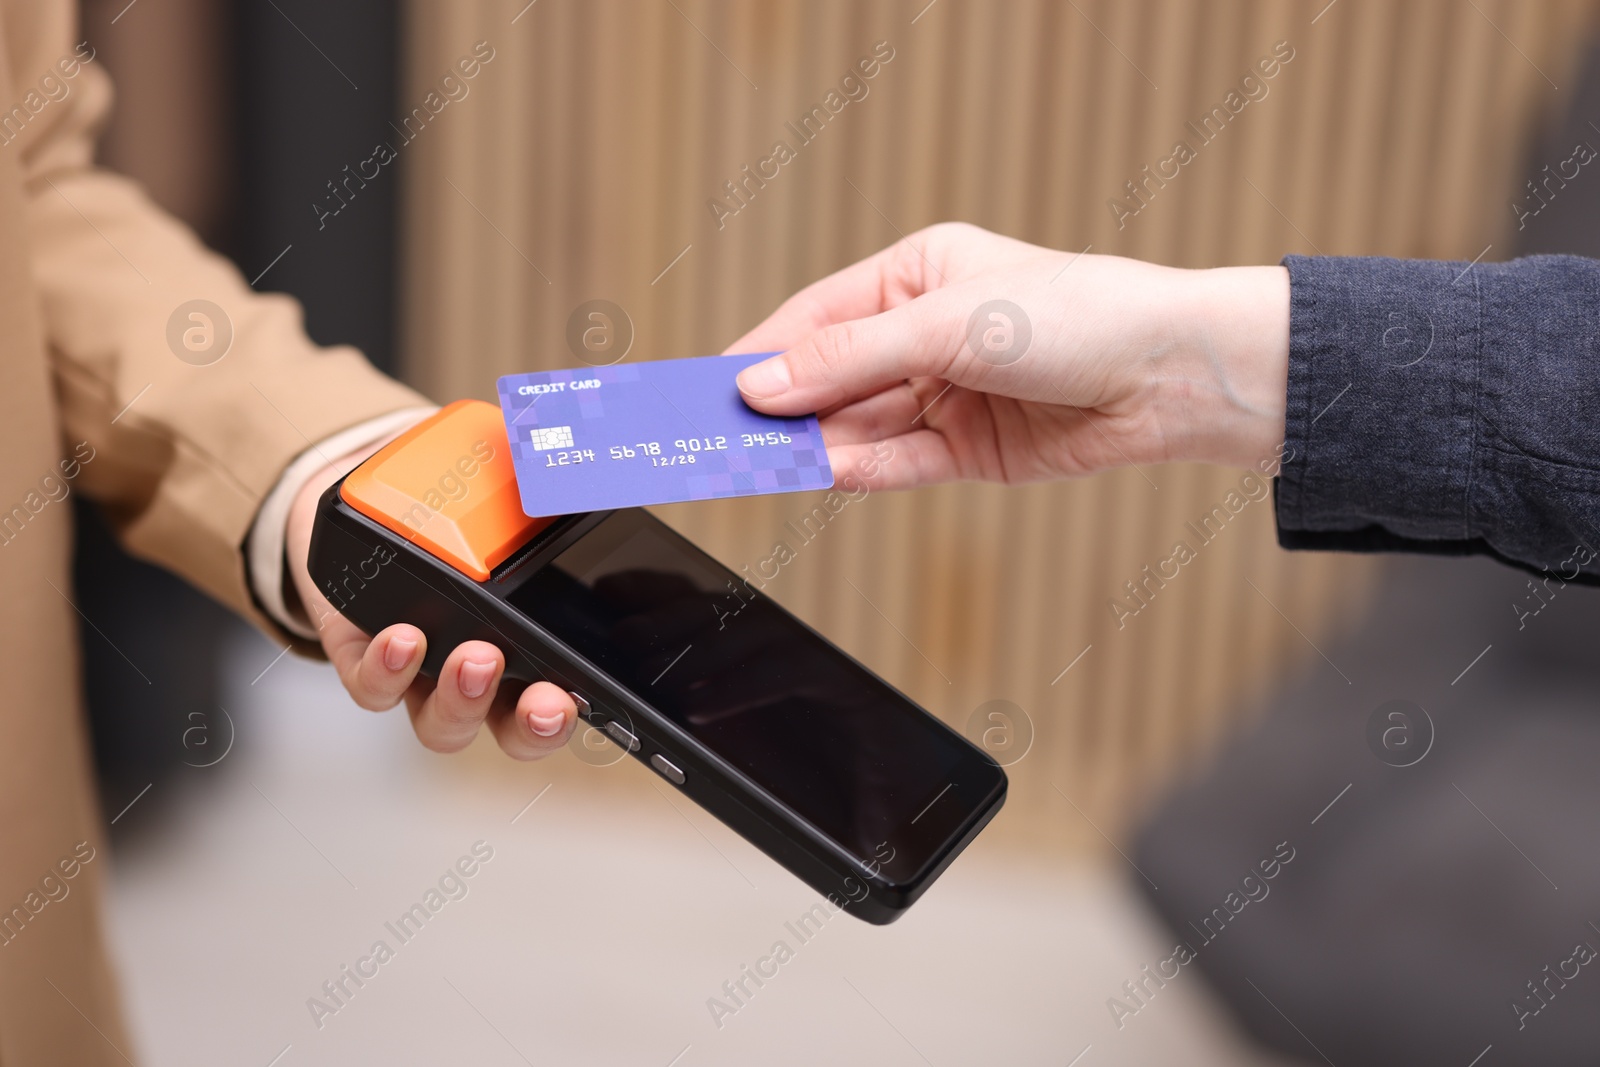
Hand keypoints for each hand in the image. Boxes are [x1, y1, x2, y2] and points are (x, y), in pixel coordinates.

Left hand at [284, 445, 577, 757]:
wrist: (374, 490)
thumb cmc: (458, 500)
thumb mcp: (516, 486)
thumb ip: (556, 485)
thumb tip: (589, 473)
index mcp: (530, 644)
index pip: (566, 697)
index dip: (580, 709)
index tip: (589, 692)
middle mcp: (480, 674)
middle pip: (514, 729)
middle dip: (534, 724)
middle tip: (546, 699)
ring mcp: (422, 673)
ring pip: (444, 724)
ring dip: (464, 701)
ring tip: (476, 659)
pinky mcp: (361, 656)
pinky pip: (372, 688)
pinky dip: (388, 671)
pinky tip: (403, 638)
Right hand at [728, 222, 1289, 488]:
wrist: (1172, 375)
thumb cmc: (1077, 313)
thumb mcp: (948, 323)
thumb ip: (850, 359)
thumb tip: (764, 385)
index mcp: (915, 276)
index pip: (816, 318)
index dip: (761, 353)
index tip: (707, 387)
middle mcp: (925, 335)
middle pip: (831, 378)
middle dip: (781, 408)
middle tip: (717, 438)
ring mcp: (946, 395)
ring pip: (858, 426)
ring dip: (812, 447)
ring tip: (755, 467)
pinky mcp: (969, 450)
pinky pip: (897, 464)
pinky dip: (858, 472)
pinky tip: (820, 475)